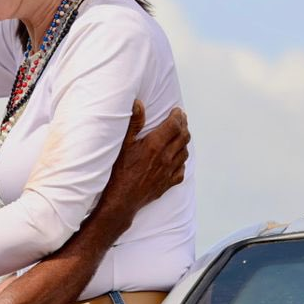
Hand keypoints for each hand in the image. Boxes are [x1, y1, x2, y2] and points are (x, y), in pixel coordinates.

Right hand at [99, 101, 189, 216]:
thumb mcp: (123, 144)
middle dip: (184, 126)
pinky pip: (181, 169)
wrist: (122, 199)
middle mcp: (165, 157)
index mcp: (155, 145)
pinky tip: (178, 158)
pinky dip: (182, 161)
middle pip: (183, 138)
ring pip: (184, 152)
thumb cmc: (119, 171)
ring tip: (181, 135)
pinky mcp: (168, 183)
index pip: (174, 126)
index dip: (177, 116)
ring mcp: (168, 171)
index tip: (177, 111)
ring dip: (184, 141)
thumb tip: (138, 104)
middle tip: (181, 119)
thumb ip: (133, 123)